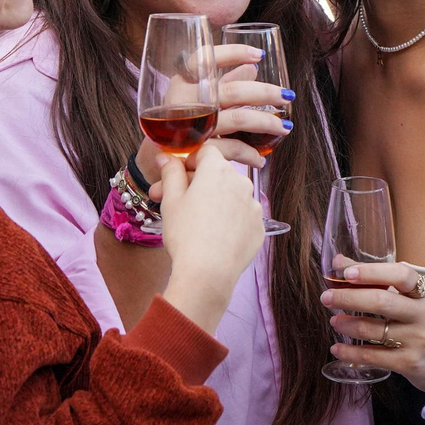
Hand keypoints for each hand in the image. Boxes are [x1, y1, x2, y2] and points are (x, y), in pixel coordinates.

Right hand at [135, 43, 293, 181]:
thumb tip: (252, 67)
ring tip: (284, 128)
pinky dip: (250, 154)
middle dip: (265, 92)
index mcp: (183, 83)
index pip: (204, 58)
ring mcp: (190, 126)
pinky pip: (232, 149)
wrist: (153, 166)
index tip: (258, 55)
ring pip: (238, 118)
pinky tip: (260, 159)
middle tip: (287, 96)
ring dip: (266, 123)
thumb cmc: (177, 126)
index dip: (232, 53)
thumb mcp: (196, 100)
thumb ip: (221, 83)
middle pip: (232, 90)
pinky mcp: (196, 150)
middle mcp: (184, 100)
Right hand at [158, 144, 264, 333]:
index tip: (179, 178)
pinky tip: (215, 236)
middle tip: (177, 204)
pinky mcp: (259, 226)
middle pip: (218, 174)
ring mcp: (253, 205)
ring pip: (231, 195)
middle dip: (199, 184)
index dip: (191, 162)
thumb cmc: (186, 234)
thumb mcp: (171, 200)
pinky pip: (242, 216)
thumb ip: (171, 173)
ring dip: (216, 202)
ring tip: (197, 224)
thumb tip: (166, 157)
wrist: (208, 273)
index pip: (206, 152)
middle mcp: (241, 182)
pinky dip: (230, 221)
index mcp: (217, 170)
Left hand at [320, 262, 424, 392]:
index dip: (372, 272)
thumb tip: (338, 262)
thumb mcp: (411, 297)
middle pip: (381, 301)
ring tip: (334, 322)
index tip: (347, 273)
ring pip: (372, 330)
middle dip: (348, 298)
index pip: (401, 275)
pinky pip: (373, 357)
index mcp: (424, 293)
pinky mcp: (409, 363)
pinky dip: (350, 353)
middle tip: (326, 297)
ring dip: (346, 325)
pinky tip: (337, 349)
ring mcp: (417, 340)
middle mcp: (423, 314)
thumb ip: (377, 278)